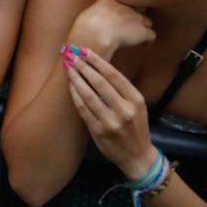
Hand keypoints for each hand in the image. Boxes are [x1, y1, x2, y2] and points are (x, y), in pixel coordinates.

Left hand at [65, 48, 156, 178]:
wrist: (137, 156)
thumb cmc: (135, 126)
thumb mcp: (137, 106)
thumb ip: (122, 89)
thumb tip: (99, 65)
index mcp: (136, 100)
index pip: (114, 75)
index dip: (98, 61)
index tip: (85, 51)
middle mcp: (125, 110)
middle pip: (100, 83)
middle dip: (83, 67)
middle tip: (72, 55)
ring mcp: (111, 122)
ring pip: (88, 95)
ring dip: (76, 79)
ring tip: (68, 67)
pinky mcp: (99, 131)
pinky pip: (83, 109)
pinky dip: (75, 95)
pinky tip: (70, 85)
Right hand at [70, 0, 155, 55]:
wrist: (94, 34)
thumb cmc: (86, 26)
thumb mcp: (91, 11)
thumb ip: (101, 9)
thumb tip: (101, 16)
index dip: (127, 8)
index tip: (124, 16)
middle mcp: (128, 5)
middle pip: (140, 9)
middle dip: (137, 16)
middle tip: (131, 26)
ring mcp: (137, 17)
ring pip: (148, 21)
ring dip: (143, 28)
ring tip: (136, 36)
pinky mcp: (143, 31)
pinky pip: (152, 35)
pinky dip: (148, 40)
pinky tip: (143, 45)